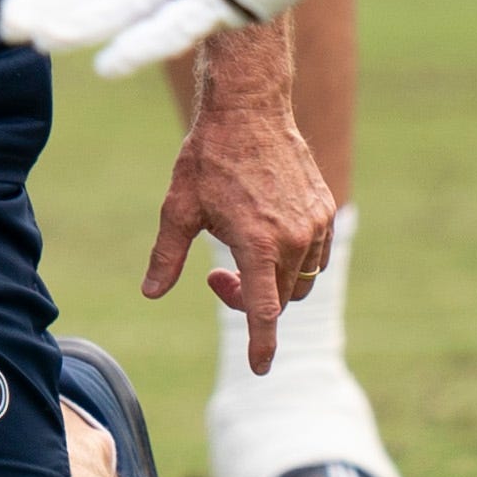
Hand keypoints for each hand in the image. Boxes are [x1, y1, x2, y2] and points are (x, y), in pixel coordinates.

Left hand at [145, 34, 333, 370]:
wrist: (250, 108)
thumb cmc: (209, 157)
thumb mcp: (178, 208)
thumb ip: (166, 256)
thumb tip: (151, 292)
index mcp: (258, 244)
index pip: (264, 311)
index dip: (261, 344)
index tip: (260, 368)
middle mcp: (295, 238)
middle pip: (280, 299)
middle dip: (249, 299)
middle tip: (215, 276)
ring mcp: (315, 223)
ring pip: (302, 279)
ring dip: (274, 281)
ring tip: (239, 251)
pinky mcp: (325, 208)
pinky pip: (315, 254)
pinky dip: (293, 259)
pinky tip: (264, 234)